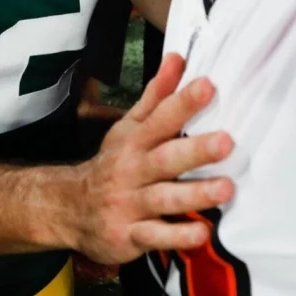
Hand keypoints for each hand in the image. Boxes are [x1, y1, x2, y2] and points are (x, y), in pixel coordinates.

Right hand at [61, 53, 234, 264]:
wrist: (69, 209)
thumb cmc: (112, 166)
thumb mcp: (128, 129)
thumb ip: (156, 97)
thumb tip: (178, 59)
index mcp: (135, 141)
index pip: (161, 118)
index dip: (183, 102)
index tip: (208, 85)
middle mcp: (133, 170)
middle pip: (165, 159)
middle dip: (195, 151)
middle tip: (226, 142)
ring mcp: (130, 204)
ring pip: (164, 198)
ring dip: (195, 194)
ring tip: (225, 188)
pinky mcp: (130, 235)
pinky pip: (155, 236)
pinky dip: (177, 237)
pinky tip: (201, 233)